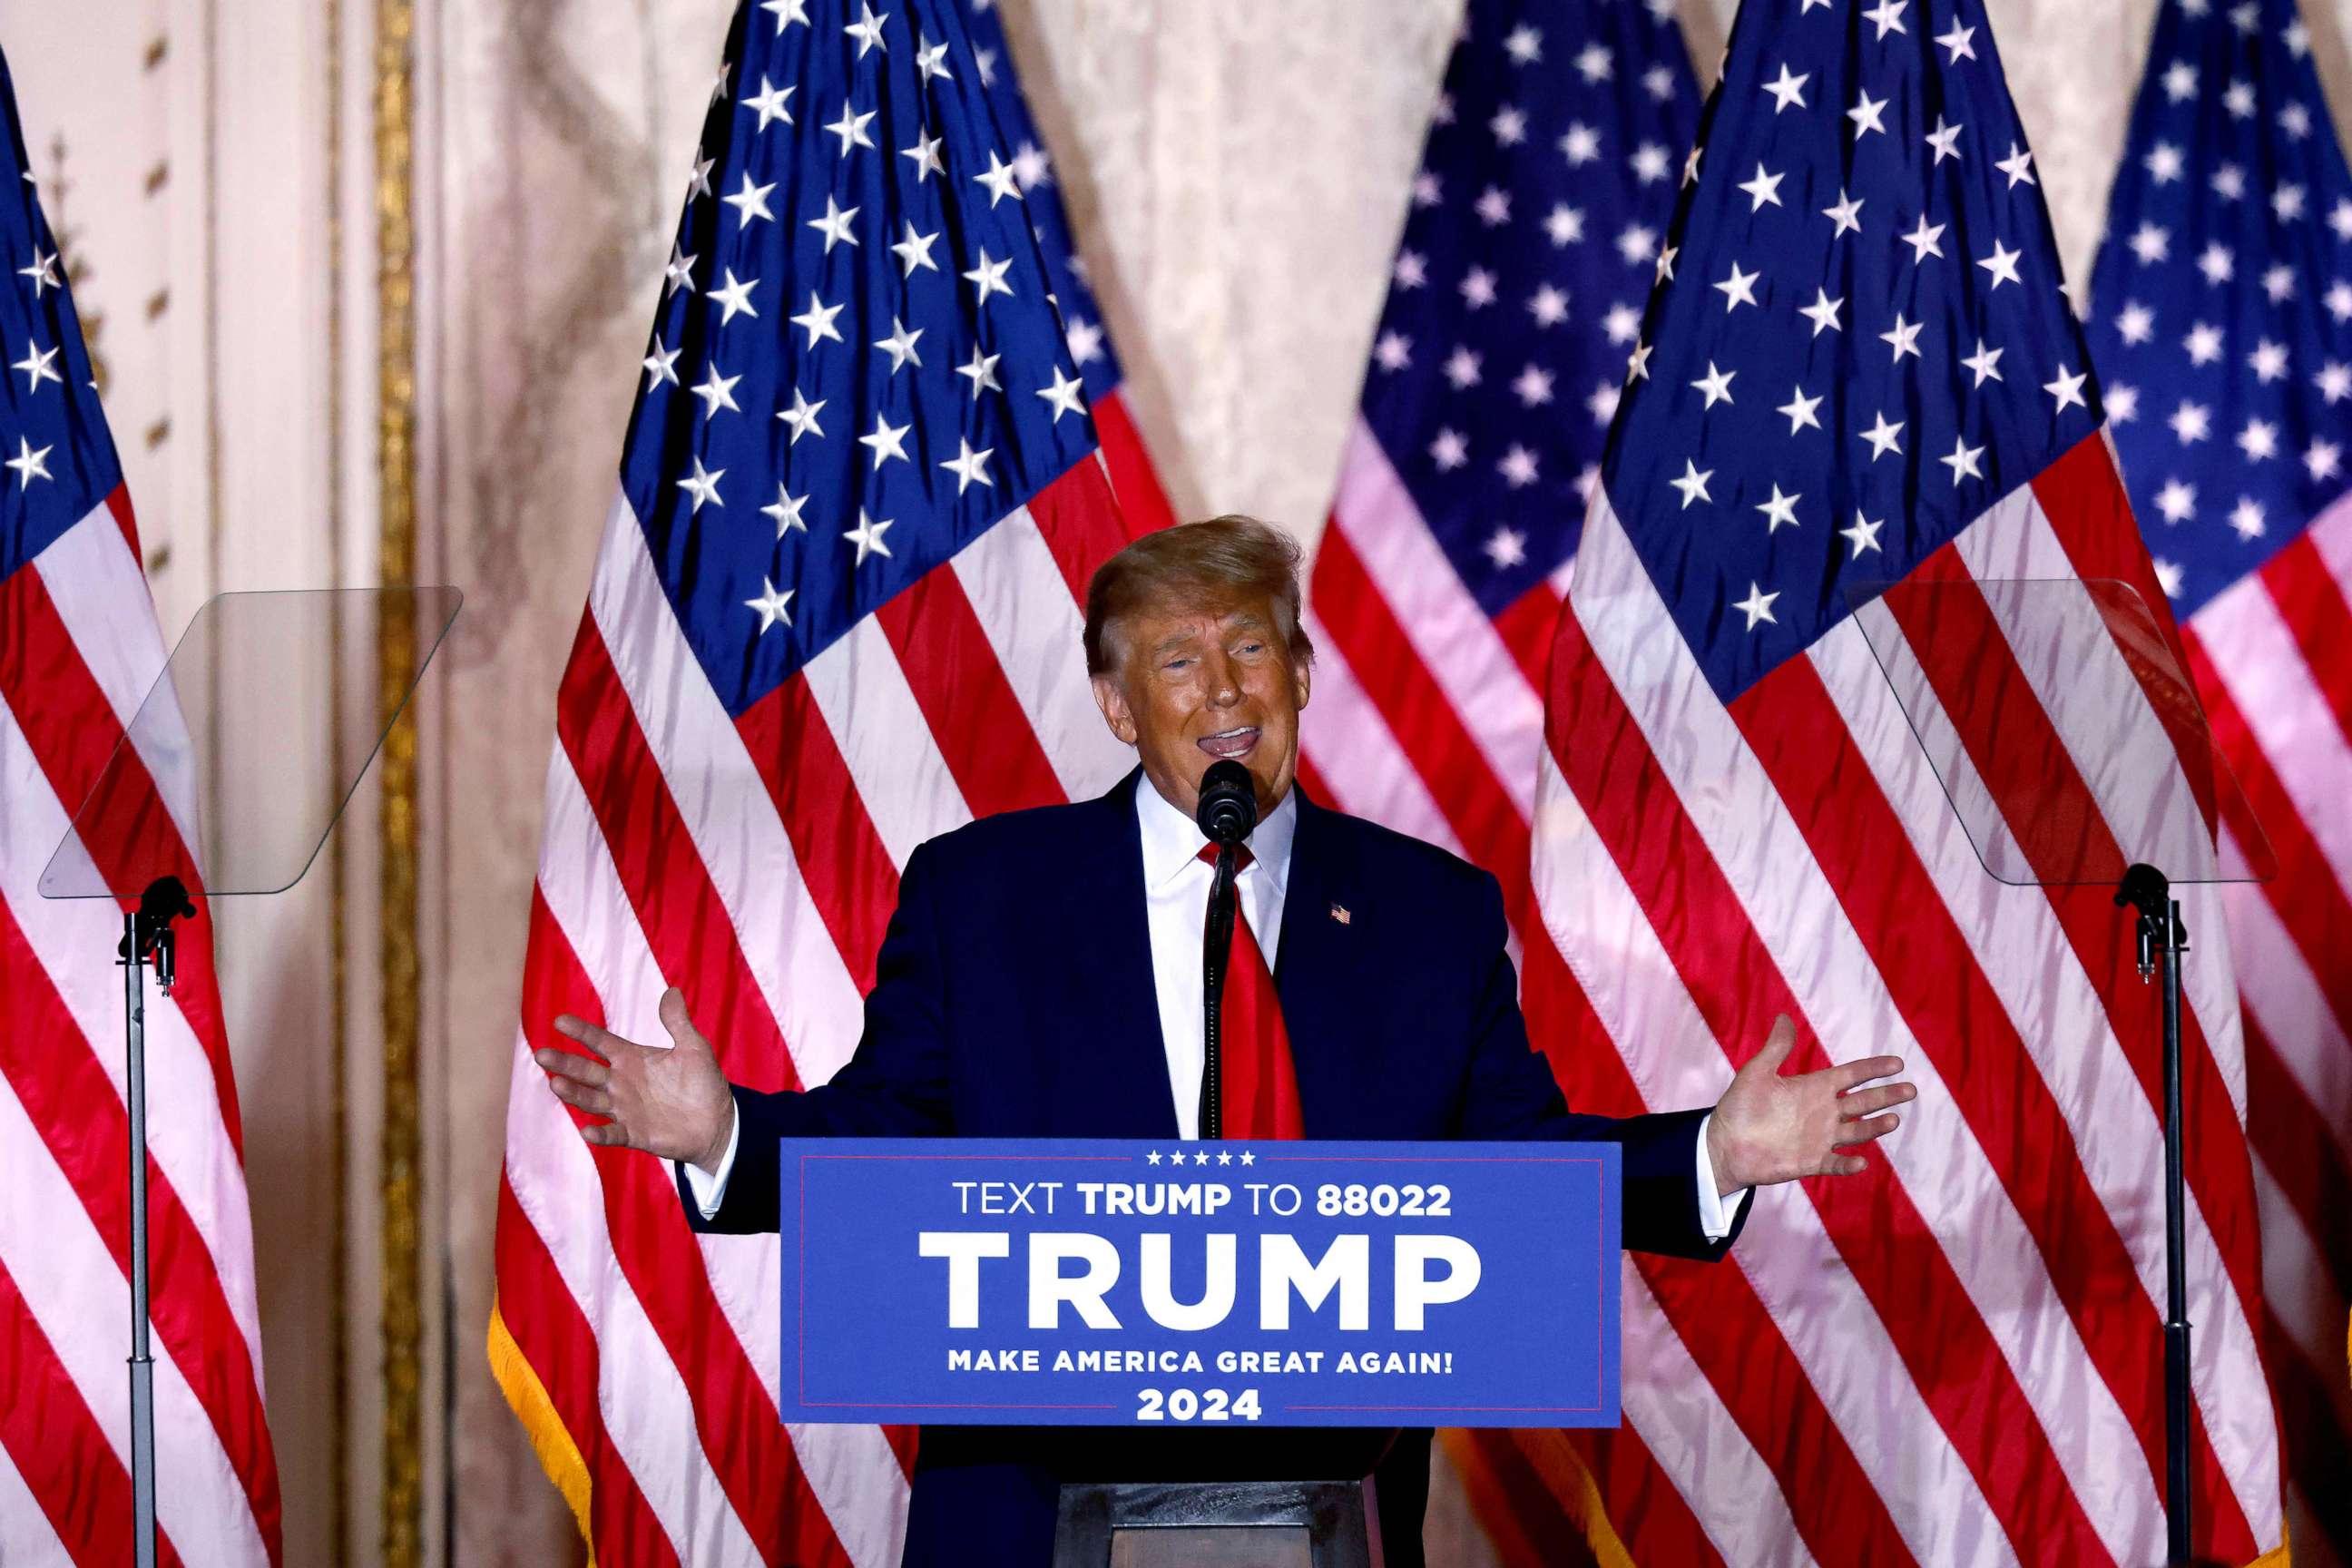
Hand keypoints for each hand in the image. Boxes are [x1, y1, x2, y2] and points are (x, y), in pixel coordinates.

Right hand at [535, 988, 735, 1173]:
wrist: (717, 1121)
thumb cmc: (703, 1082)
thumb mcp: (693, 1048)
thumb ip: (678, 1022)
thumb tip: (672, 990)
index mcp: (632, 1059)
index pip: (601, 1042)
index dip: (582, 1032)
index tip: (560, 1021)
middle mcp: (621, 1082)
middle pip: (587, 1071)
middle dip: (565, 1063)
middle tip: (542, 1055)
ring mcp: (625, 1109)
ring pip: (592, 1100)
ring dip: (574, 1093)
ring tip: (556, 1084)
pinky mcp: (634, 1133)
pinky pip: (613, 1133)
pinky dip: (600, 1133)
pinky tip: (587, 1130)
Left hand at [1705, 1015, 1914, 1194]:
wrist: (1725, 1144)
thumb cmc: (1740, 1107)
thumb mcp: (1757, 1072)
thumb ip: (1776, 1048)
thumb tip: (1784, 1017)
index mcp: (1814, 1088)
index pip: (1851, 1075)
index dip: (1873, 1070)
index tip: (1898, 1063)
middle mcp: (1823, 1112)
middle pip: (1863, 1102)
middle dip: (1887, 1096)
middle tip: (1910, 1090)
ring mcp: (1820, 1138)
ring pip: (1857, 1132)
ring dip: (1875, 1127)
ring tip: (1893, 1120)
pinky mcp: (1811, 1162)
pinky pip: (1836, 1164)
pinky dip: (1849, 1164)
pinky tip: (1862, 1161)